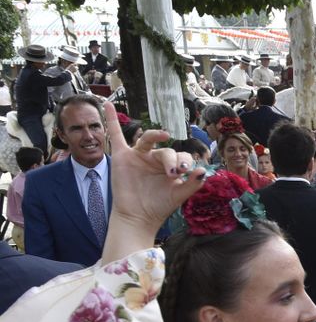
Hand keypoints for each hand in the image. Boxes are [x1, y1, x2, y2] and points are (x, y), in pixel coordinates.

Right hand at [103, 98, 206, 238]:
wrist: (138, 217)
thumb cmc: (159, 206)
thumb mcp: (179, 195)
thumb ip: (193, 183)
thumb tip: (203, 170)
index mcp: (171, 166)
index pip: (182, 156)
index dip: (186, 162)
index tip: (186, 173)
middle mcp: (155, 159)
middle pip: (167, 150)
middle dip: (173, 159)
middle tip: (174, 171)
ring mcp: (139, 156)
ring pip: (149, 139)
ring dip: (156, 136)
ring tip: (165, 135)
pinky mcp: (122, 156)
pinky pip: (116, 134)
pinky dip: (110, 119)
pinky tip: (107, 104)